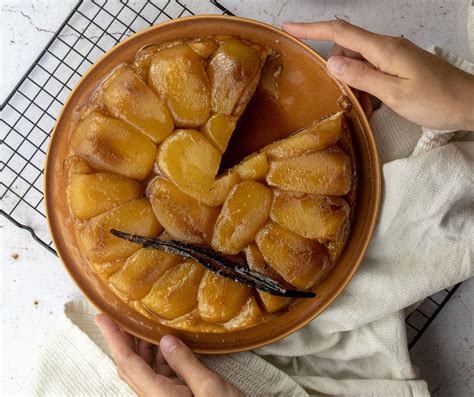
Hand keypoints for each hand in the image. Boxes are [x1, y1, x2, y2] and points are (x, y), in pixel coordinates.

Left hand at [95, 314, 242, 396]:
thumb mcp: (209, 387)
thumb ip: (185, 363)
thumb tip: (165, 340)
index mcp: (159, 395)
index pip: (128, 363)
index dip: (114, 339)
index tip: (102, 318)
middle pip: (132, 365)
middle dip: (124, 339)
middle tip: (120, 315)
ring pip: (145, 369)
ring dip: (143, 346)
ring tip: (144, 323)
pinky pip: (160, 374)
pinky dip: (160, 356)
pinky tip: (167, 343)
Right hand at [283, 20, 473, 130]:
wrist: (469, 102)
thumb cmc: (436, 100)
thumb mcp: (395, 93)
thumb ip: (362, 77)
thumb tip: (331, 63)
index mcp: (384, 49)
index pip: (340, 32)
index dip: (312, 28)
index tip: (289, 28)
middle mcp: (386, 46)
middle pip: (347, 46)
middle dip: (334, 65)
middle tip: (334, 91)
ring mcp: (393, 54)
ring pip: (358, 61)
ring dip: (351, 81)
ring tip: (360, 104)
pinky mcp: (399, 64)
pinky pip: (371, 69)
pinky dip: (364, 84)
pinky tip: (370, 102)